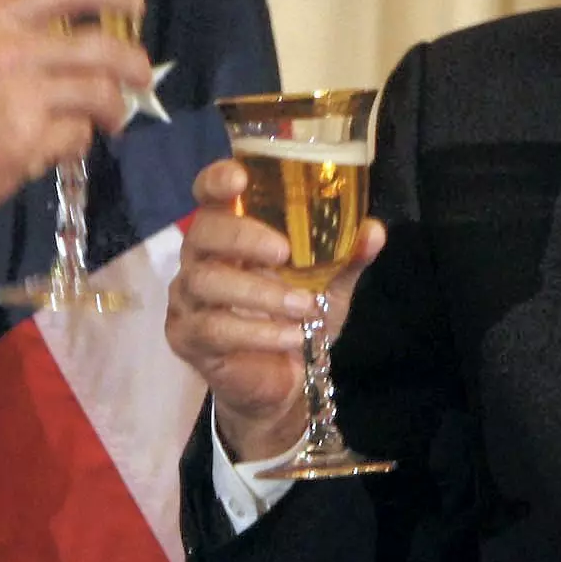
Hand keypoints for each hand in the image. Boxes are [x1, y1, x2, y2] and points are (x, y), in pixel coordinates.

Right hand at [0, 0, 154, 251]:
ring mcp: (24, 94)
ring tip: (112, 120)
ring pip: (100, 93)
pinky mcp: (31, 139)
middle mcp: (11, 49)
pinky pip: (78, 135)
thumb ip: (2, 36)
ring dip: (114, 109)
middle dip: (133, 62)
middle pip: (101, 46)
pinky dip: (77, 142)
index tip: (133, 0)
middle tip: (142, 75)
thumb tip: (55, 34)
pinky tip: (60, 147)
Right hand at [164, 158, 386, 462]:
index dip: (216, 181)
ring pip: (206, 282)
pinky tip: (291, 337)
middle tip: (284, 252)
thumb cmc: (297, 320)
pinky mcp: (186, 337)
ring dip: (260, 293)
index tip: (239, 178)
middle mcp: (200, 260)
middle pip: (201, 232)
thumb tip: (373, 230)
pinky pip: (214, 328)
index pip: (208, 196)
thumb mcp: (329, 286)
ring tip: (303, 307)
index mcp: (229, 235)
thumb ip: (347, 257)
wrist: (283, 383)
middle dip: (242, 237)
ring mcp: (187, 299)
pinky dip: (257, 332)